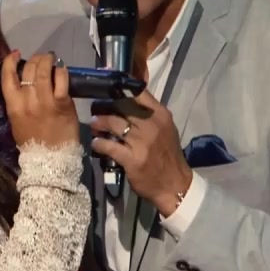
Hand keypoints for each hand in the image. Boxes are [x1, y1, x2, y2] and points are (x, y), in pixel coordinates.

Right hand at [1, 51, 77, 147]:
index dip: (10, 62)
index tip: (15, 54)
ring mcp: (45, 101)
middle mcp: (27, 101)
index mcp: (13, 106)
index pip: (7, 77)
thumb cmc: (33, 143)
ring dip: (48, 61)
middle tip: (41, 59)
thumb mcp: (17, 122)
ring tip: (51, 59)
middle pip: (28, 70)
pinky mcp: (62, 104)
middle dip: (34, 60)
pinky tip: (62, 70)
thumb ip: (19, 103)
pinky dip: (62, 72)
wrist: (51, 161)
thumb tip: (24, 85)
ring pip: (44, 71)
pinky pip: (61, 80)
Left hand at [88, 91, 191, 214]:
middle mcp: (151, 124)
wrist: (174, 184)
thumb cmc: (167, 154)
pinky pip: (108, 146)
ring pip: (113, 123)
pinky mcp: (132, 158)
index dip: (120, 87)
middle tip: (96, 109)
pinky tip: (96, 144)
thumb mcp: (165, 128)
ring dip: (99, 123)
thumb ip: (149, 113)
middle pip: (121, 105)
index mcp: (160, 114)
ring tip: (94, 125)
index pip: (138, 92)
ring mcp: (142, 142)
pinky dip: (99, 143)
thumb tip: (127, 98)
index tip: (107, 86)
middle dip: (104, 106)